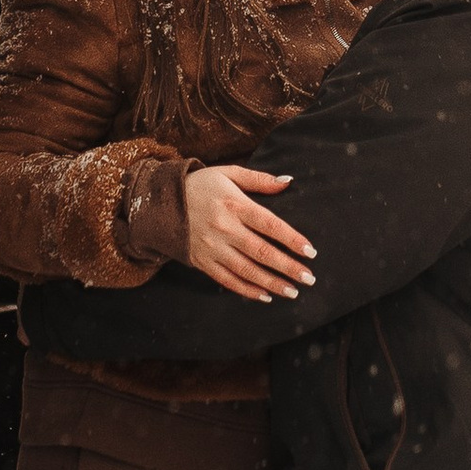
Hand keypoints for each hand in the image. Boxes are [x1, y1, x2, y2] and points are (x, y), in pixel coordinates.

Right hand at [183, 165, 316, 300]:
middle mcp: (224, 228)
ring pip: (246, 270)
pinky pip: (227, 280)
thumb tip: (288, 181)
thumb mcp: (228, 173)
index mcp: (234, 205)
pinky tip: (265, 296)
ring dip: (271, 283)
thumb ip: (259, 179)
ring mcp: (212, 248)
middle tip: (309, 279)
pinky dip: (247, 290)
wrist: (160, 202)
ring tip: (292, 291)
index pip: (270, 225)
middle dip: (288, 267)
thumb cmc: (201, 185)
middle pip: (262, 252)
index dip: (292, 239)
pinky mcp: (202, 262)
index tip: (310, 252)